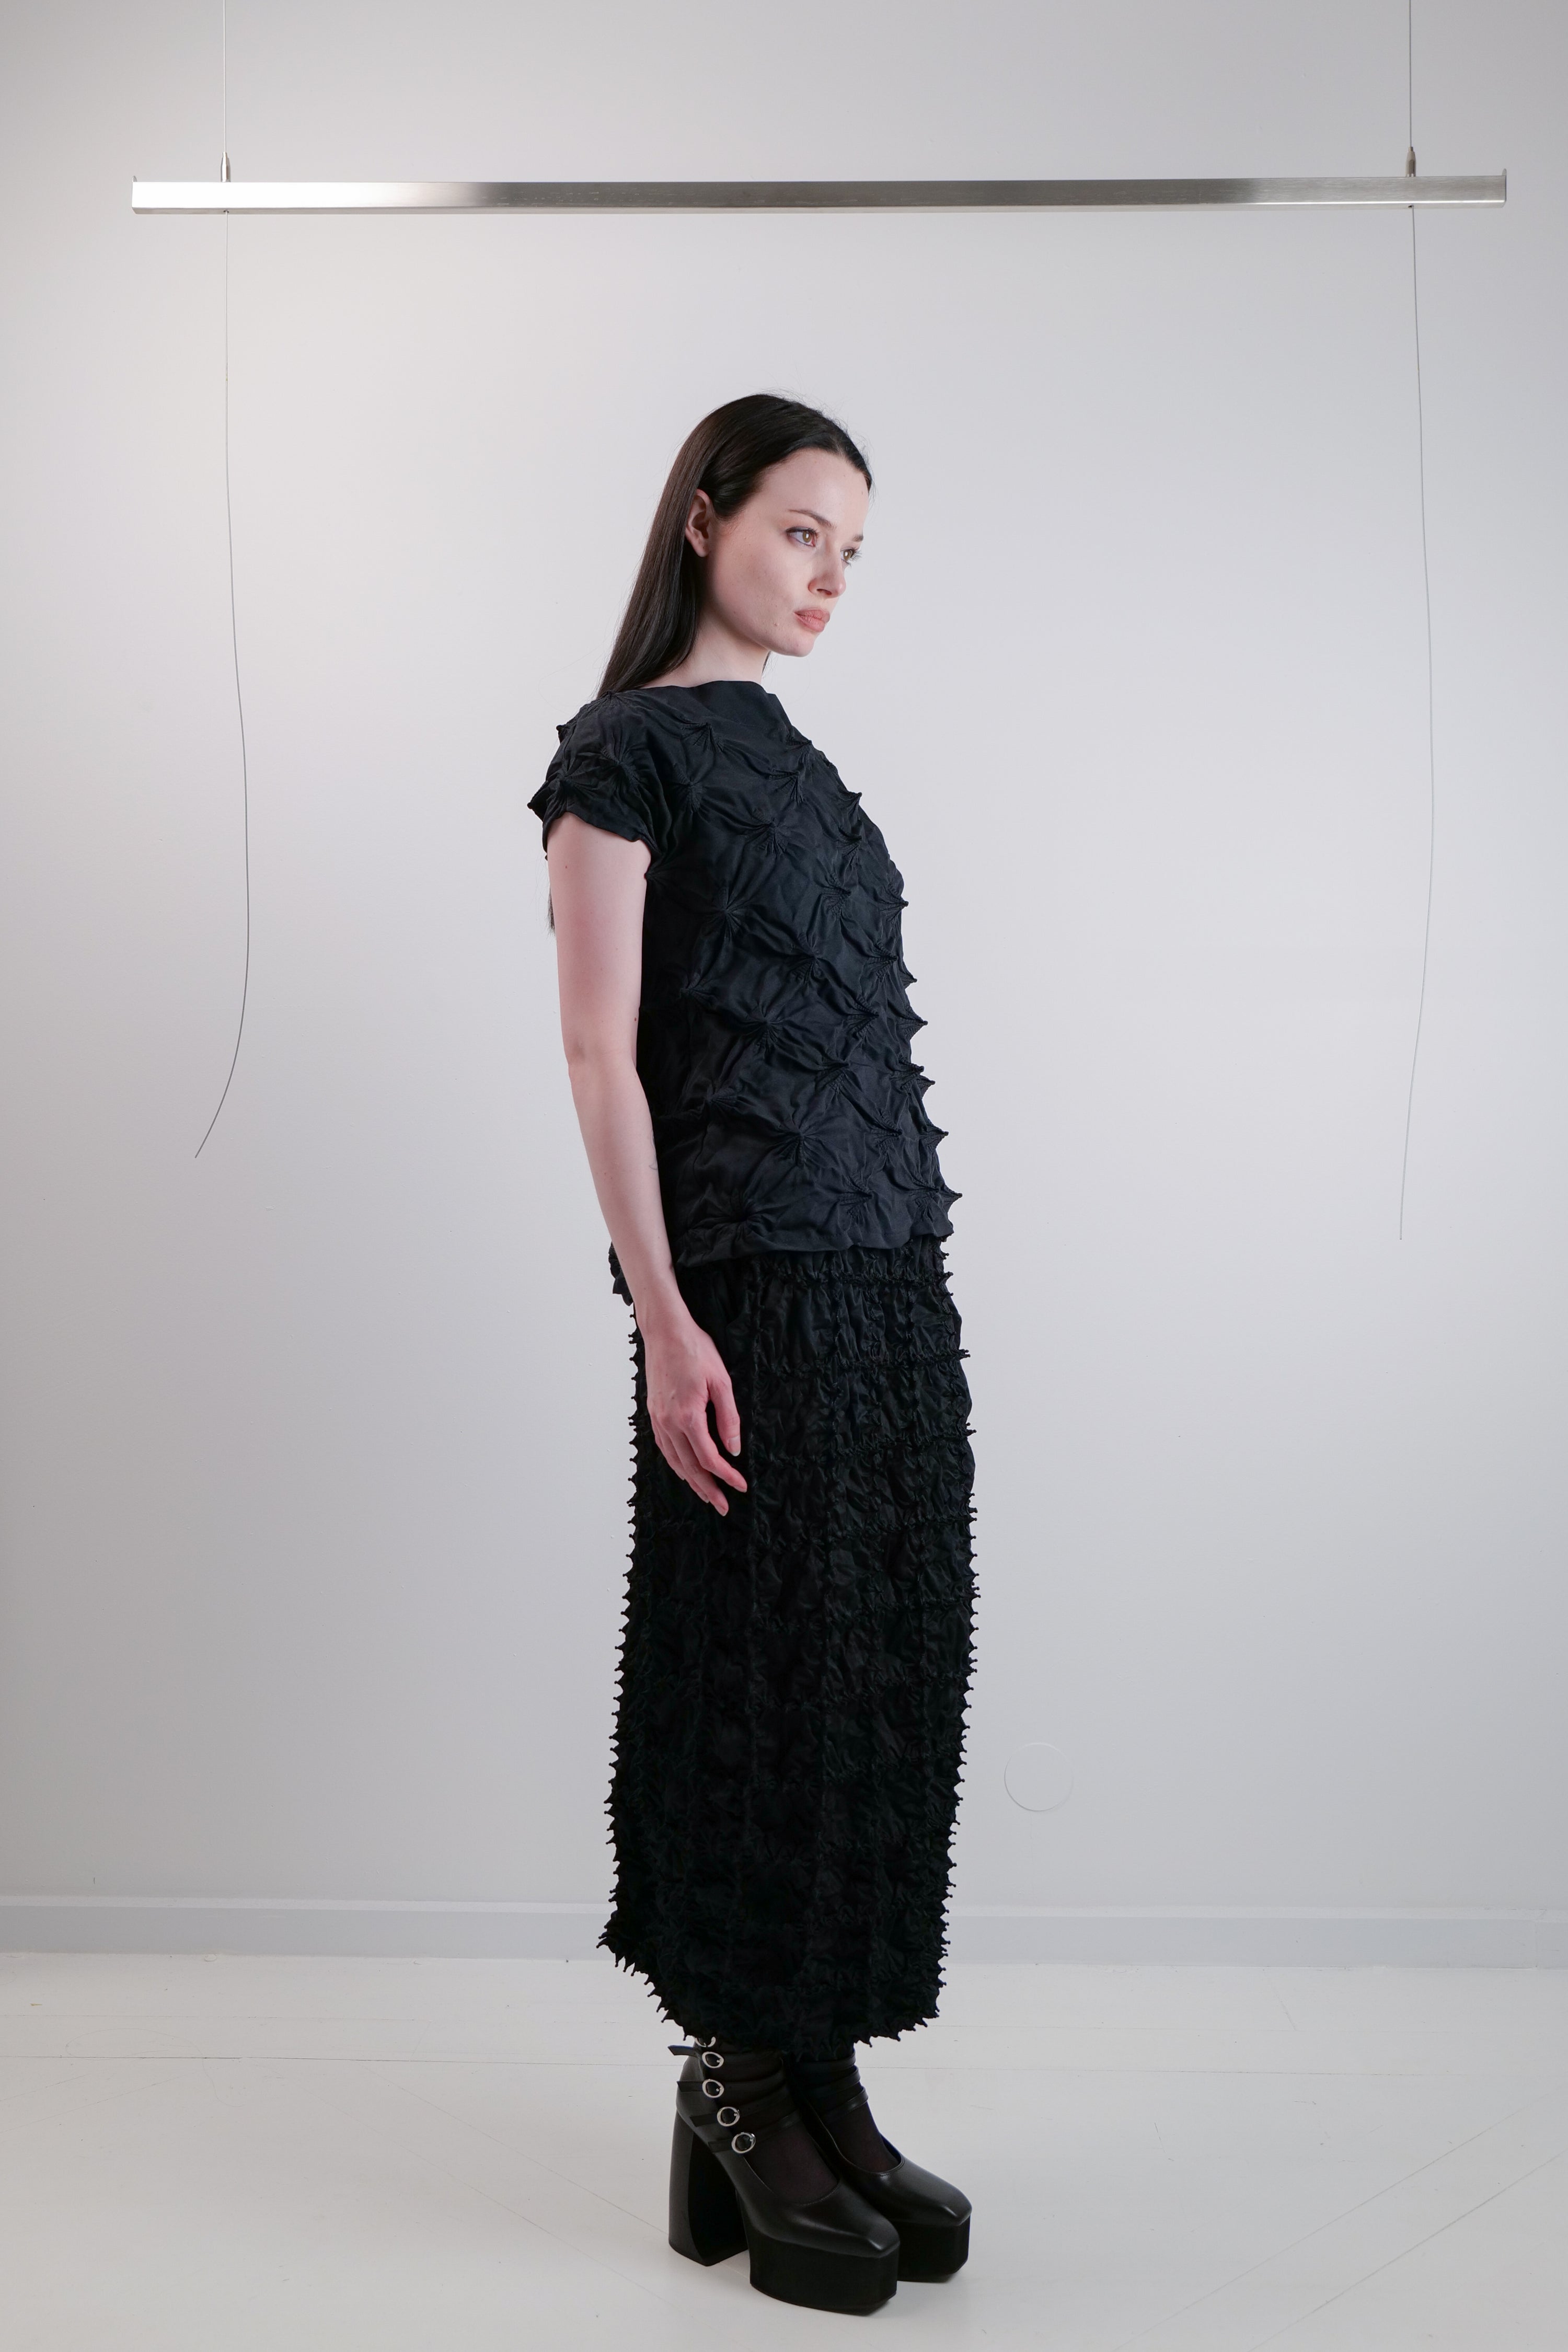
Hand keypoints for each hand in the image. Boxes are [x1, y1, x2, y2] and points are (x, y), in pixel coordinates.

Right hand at [640, 1305, 746, 1513]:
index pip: (709, 1458)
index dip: (726, 1475)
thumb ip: (729, 1418)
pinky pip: (664, 1447)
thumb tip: (734, 1449)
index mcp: (688, 1416)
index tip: (741, 1486)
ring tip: (706, 1495)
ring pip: (674, 1461)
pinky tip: (685, 1470)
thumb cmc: (695, 1351)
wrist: (665, 1332)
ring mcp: (658, 1419)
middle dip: (708, 1489)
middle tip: (722, 1506)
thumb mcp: (721, 1382)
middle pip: (689, 1467)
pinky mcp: (654, 1413)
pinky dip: (676, 1464)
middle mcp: (669, 1422)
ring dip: (691, 1481)